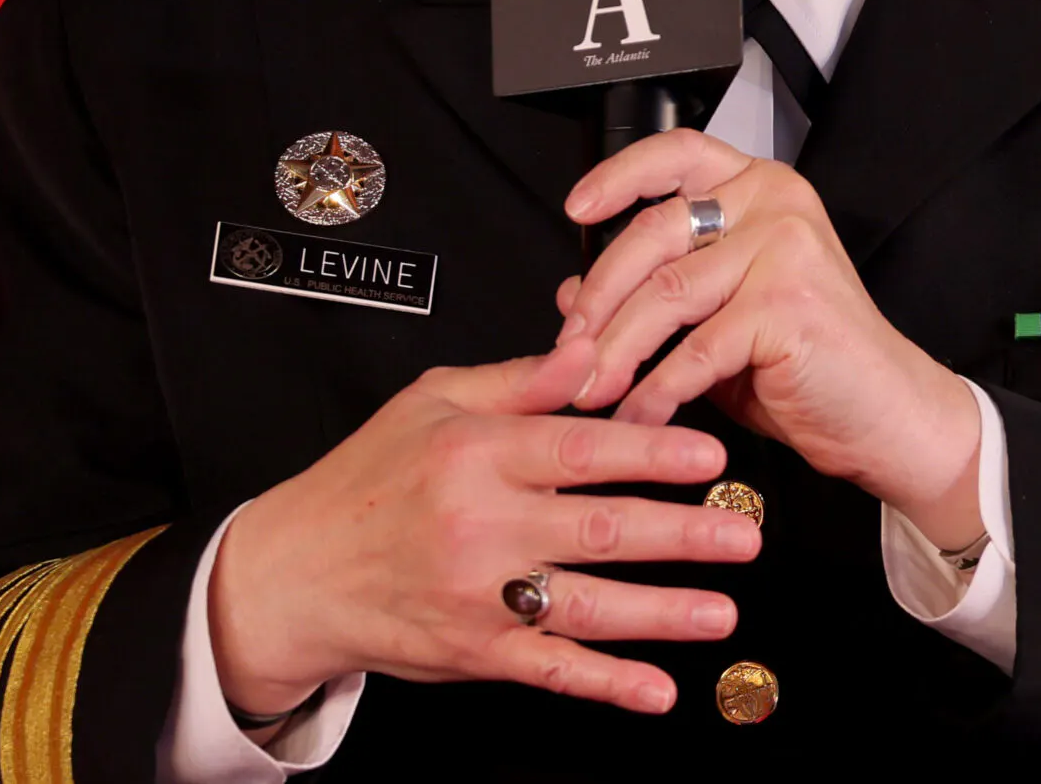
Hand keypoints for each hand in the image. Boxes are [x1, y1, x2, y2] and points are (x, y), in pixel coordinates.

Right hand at [206, 337, 761, 720]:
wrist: (295, 573)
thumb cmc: (369, 478)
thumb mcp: (432, 401)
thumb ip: (519, 382)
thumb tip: (588, 351)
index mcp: (476, 453)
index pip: (580, 448)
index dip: (651, 452)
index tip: (710, 456)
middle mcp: (480, 525)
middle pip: (598, 528)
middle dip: (682, 534)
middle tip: (745, 533)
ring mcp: (478, 596)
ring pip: (587, 605)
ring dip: (663, 612)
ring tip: (725, 610)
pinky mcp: (474, 653)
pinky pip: (550, 671)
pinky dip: (607, 684)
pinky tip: (659, 690)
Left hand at [557, 130, 984, 549]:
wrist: (886, 415)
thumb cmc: (808, 365)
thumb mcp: (718, 322)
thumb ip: (655, 298)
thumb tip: (571, 295)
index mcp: (761, 189)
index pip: (680, 154)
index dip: (619, 176)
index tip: (576, 208)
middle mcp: (775, 204)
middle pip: (654, 232)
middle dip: (598, 298)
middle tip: (566, 349)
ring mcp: (785, 249)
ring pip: (666, 293)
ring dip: (615, 351)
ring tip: (588, 390)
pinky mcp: (787, 305)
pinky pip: (694, 351)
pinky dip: (655, 392)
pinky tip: (637, 416)